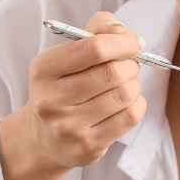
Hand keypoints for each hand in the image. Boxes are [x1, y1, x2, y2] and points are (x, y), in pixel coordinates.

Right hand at [0, 12, 145, 179]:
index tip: (133, 43)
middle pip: (112, 73)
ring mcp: (69, 126)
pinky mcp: (88, 146)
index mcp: (44, 69)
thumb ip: (95, 33)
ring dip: (134, 84)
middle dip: (130, 64)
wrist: (43, 138)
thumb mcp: (66, 55)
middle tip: (130, 65)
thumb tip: (125, 33)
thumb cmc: (62, 87)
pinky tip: (126, 103)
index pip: (94, 48)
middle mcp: (51, 99)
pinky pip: (130, 116)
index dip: (122, 42)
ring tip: (125, 84)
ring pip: (124, 95)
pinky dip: (137, 104)